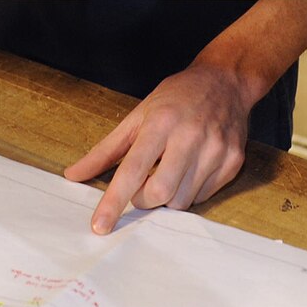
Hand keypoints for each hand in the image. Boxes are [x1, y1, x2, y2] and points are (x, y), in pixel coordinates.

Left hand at [62, 64, 253, 233]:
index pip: (133, 170)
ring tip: (170, 171)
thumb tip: (73, 175)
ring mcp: (216, 150)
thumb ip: (106, 150)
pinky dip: (189, 192)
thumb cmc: (176, 98)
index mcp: (161, 123)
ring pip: (182, 201)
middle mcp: (190, 136)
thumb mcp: (138, 115)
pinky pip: (203, 197)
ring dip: (168, 197)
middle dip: (143, 200)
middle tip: (142, 187)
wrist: (226, 81)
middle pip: (160, 192)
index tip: (99, 226)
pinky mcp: (233, 161)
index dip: (114, 201)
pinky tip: (191, 168)